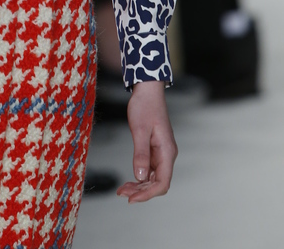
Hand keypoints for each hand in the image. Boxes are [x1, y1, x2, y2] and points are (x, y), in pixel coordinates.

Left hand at [116, 79, 177, 202]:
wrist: (148, 90)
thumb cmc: (144, 106)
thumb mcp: (139, 129)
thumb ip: (141, 153)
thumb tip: (140, 177)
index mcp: (167, 152)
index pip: (162, 183)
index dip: (147, 194)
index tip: (131, 199)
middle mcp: (167, 155)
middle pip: (157, 183)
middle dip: (140, 192)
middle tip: (121, 192)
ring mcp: (162, 153)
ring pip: (153, 178)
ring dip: (139, 186)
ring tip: (122, 189)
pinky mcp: (155, 150)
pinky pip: (149, 169)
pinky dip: (139, 176)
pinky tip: (130, 180)